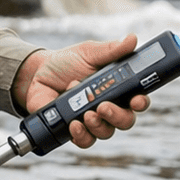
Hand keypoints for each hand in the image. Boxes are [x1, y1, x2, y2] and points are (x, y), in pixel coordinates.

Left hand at [12, 35, 150, 148]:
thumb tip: (132, 39)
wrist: (38, 72)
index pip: (137, 100)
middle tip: (103, 107)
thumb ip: (111, 49)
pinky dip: (81, 135)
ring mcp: (91, 120)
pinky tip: (74, 124)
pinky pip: (84, 140)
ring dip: (98, 126)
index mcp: (116, 88)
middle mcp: (107, 106)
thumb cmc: (68, 62)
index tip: (136, 100)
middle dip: (117, 117)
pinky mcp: (74, 130)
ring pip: (105, 133)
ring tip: (86, 113)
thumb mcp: (89, 52)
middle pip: (125, 121)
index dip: (140, 102)